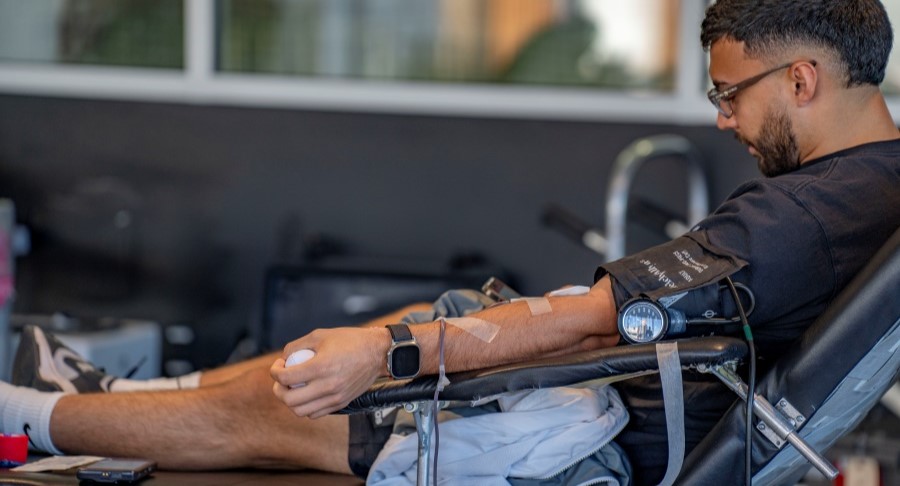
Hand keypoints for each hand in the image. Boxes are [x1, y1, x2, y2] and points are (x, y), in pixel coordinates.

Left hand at [270, 326, 389, 418]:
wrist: (377, 352)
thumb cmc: (350, 340)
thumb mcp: (320, 335)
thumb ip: (296, 346)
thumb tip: (283, 358)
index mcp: (321, 366)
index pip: (285, 378)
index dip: (275, 371)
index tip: (278, 365)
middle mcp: (328, 385)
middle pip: (289, 400)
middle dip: (278, 390)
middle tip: (281, 380)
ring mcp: (335, 397)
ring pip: (301, 411)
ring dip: (291, 401)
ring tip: (292, 388)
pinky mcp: (341, 403)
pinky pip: (315, 413)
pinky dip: (306, 406)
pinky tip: (307, 393)